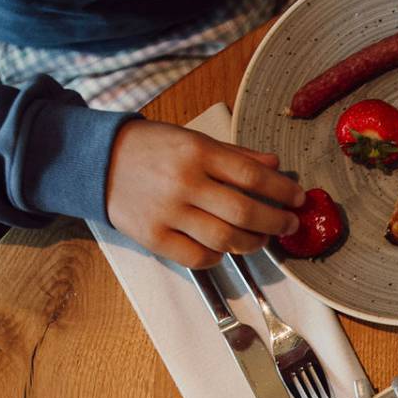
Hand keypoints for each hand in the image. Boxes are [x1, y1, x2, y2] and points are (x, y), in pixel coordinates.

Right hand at [103, 119, 301, 267]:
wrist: (98, 160)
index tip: (298, 199)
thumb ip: (235, 155)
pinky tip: (226, 249)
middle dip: (276, 222)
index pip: (252, 176)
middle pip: (244, 212)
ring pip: (225, 239)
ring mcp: (168, 213)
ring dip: (252, 243)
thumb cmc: (152, 149)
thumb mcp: (192, 139)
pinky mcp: (154, 237)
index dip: (282, 191)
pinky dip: (219, 257)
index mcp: (196, 152)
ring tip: (261, 238)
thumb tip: (275, 166)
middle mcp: (184, 183)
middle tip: (289, 224)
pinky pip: (199, 257)